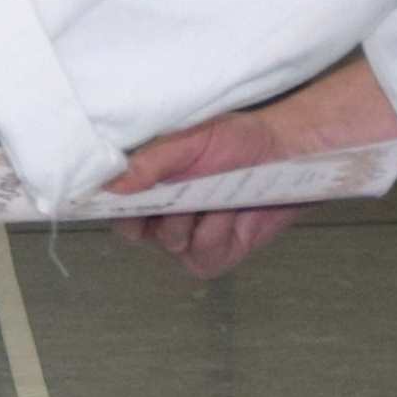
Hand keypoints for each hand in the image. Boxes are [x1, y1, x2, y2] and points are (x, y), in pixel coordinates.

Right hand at [112, 55, 396, 281]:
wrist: (286, 154)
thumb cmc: (236, 140)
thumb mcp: (188, 141)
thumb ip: (150, 163)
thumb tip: (110, 186)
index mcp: (147, 189)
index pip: (114, 209)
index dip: (114, 208)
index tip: (122, 199)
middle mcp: (161, 218)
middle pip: (136, 232)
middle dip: (159, 211)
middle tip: (182, 191)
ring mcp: (188, 240)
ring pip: (171, 243)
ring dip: (194, 218)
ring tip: (217, 194)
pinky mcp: (216, 256)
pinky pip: (203, 256)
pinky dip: (217, 233)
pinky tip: (232, 212)